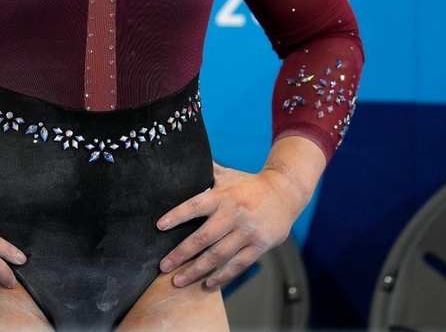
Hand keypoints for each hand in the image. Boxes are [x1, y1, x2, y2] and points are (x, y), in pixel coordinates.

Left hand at [155, 160, 309, 289]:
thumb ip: (207, 172)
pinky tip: (207, 285)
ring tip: (178, 281)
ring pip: (218, 255)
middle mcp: (234, 213)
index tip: (160, 226)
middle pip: (203, 237)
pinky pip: (238, 265)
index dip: (177, 215)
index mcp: (223, 195)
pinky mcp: (260, 245)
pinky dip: (222, 276)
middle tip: (163, 266)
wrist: (286, 192)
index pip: (195, 205)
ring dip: (196, 270)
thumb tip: (185, 160)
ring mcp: (247, 231)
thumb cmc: (250, 185)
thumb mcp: (228, 174)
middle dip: (181, 253)